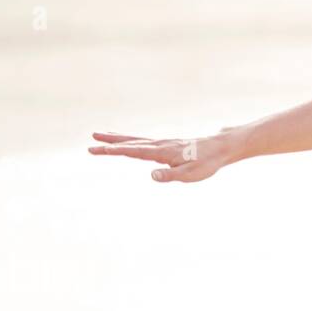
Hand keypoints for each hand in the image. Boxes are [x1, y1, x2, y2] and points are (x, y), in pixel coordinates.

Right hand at [87, 129, 237, 182]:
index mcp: (162, 152)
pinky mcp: (165, 145)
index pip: (134, 151)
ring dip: (116, 138)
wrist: (220, 148)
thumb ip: (171, 175)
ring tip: (98, 135)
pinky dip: (128, 139)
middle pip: (130, 142)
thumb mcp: (191, 174)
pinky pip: (142, 141)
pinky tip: (124, 140)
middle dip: (110, 142)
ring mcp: (162, 143)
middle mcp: (160, 144)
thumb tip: (152, 175)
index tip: (99, 149)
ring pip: (134, 139)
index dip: (116, 151)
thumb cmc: (206, 163)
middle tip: (91, 140)